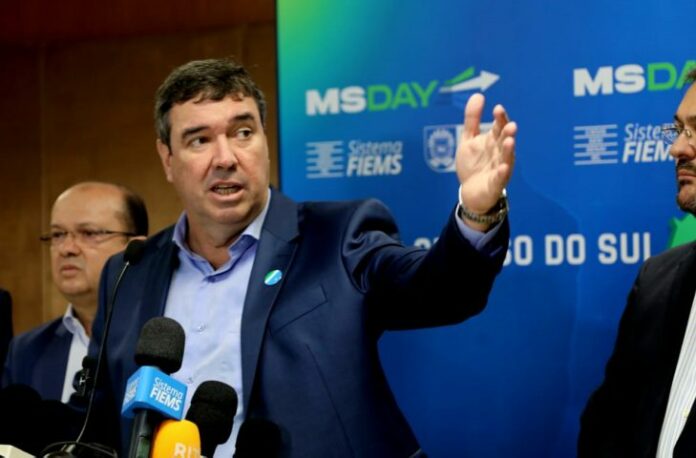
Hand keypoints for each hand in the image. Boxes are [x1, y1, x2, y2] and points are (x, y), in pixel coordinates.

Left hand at [456, 93, 516, 219]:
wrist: (470, 192)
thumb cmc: (473, 164)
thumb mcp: (469, 139)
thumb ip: (472, 119)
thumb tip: (478, 95)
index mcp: (494, 141)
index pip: (499, 126)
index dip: (500, 118)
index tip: (498, 108)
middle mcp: (500, 153)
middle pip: (505, 140)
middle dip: (508, 133)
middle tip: (510, 125)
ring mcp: (499, 168)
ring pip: (506, 158)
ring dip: (509, 150)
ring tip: (510, 141)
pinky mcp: (496, 183)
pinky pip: (501, 178)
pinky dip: (503, 173)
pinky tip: (503, 167)